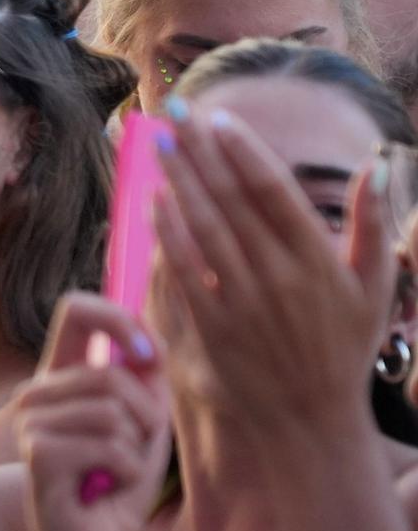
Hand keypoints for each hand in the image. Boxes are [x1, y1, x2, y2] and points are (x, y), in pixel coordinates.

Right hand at [14, 295, 171, 530]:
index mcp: (62, 378)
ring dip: (134, 450)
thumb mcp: (146, 429)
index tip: (149, 355)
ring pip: (111, 410)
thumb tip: (150, 345)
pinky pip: (107, 444)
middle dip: (146, 417)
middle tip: (133, 453)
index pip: (77, 311)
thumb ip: (148, 383)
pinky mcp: (37, 453)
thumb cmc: (119, 489)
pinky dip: (124, 471)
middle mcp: (37, 394)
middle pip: (111, 374)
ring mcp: (30, 422)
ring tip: (114, 474)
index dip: (118, 318)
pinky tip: (104, 488)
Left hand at [154, 107, 389, 459]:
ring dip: (178, 181)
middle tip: (176, 112)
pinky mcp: (212, 325)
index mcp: (319, 260)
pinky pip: (184, 269)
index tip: (220, 120)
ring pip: (203, 228)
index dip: (244, 152)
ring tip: (159, 143)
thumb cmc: (344, 346)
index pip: (274, 192)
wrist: (309, 418)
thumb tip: (377, 164)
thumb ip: (374, 224)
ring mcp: (242, 301)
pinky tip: (154, 200)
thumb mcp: (375, 286)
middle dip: (200, 152)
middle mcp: (278, 276)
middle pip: (231, 200)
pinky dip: (168, 233)